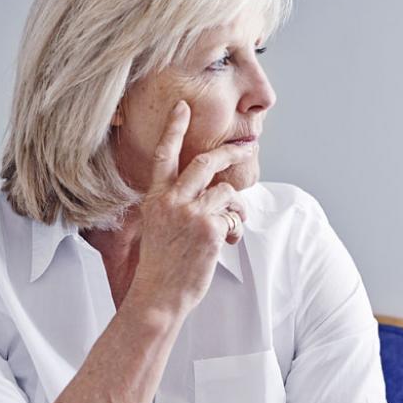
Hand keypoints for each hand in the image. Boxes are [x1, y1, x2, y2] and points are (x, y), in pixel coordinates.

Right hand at [126, 101, 256, 317]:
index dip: (174, 128)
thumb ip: (175, 205)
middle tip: (246, 149)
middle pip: (207, 162)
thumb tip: (209, 192)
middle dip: (232, 152)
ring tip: (230, 225)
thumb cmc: (159, 266)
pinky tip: (225, 243)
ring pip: (226, 191)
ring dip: (235, 206)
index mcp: (156, 198)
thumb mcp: (158, 227)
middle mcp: (172, 200)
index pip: (164, 154)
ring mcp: (191, 213)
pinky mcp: (210, 228)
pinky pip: (234, 217)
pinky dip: (235, 229)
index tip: (183, 106)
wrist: (158, 296)